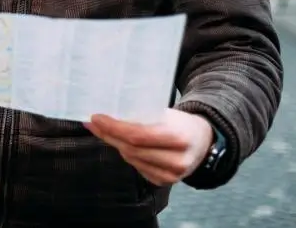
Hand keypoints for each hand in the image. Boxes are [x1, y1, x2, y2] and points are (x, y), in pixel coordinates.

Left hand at [85, 109, 213, 186]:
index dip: (113, 128)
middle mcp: (176, 160)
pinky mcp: (165, 182)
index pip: (137, 135)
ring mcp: (172, 175)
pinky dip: (127, 155)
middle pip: (131, 149)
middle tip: (92, 124)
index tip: (96, 118)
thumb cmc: (181, 123)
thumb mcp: (166, 113)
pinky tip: (120, 144)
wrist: (203, 141)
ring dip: (115, 145)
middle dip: (108, 135)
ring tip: (103, 131)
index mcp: (178, 137)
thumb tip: (109, 113)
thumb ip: (142, 116)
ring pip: (132, 159)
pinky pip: (138, 168)